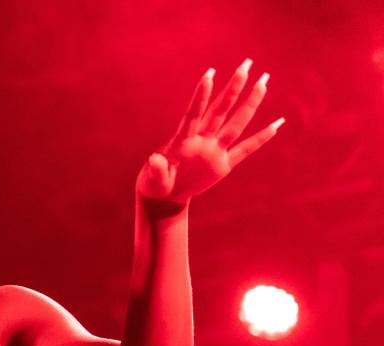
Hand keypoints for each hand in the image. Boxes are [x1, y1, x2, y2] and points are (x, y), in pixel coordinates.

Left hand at [136, 59, 283, 208]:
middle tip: (246, 64)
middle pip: (219, 111)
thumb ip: (156, 169)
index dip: (201, 97)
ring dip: (250, 104)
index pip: (193, 115)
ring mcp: (214, 151)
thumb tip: (154, 159)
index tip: (209, 75)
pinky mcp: (222, 165)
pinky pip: (245, 150)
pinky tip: (276, 124)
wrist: (165, 196)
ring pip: (235, 124)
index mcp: (182, 142)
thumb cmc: (155, 184)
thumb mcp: (153, 179)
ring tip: (263, 82)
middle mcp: (201, 141)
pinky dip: (260, 139)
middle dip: (233, 88)